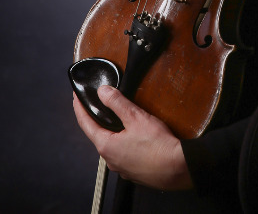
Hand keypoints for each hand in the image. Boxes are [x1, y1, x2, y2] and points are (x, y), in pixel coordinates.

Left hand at [73, 86, 192, 190]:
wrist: (176, 169)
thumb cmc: (157, 145)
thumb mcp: (136, 117)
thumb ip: (117, 103)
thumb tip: (102, 92)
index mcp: (106, 146)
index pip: (85, 124)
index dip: (79, 108)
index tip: (75, 98)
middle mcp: (110, 159)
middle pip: (98, 135)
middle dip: (96, 119)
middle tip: (96, 105)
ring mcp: (122, 168)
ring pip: (112, 145)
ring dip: (112, 131)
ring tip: (117, 118)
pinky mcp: (134, 171)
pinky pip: (123, 153)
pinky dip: (123, 142)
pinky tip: (134, 136)